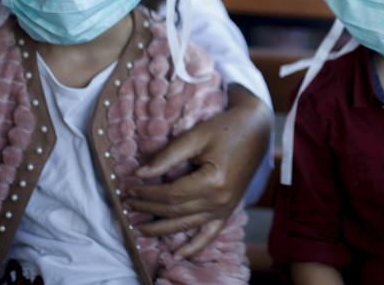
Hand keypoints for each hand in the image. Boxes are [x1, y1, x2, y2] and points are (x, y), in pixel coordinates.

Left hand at [127, 87, 271, 256]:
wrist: (256, 130)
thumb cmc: (226, 128)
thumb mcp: (196, 136)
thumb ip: (168, 156)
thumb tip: (140, 174)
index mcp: (213, 181)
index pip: (171, 195)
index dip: (148, 193)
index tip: (129, 188)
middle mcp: (220, 200)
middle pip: (175, 211)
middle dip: (148, 208)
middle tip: (126, 204)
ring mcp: (225, 208)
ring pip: (186, 225)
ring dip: (160, 227)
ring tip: (137, 224)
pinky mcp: (228, 210)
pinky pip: (209, 234)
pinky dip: (194, 246)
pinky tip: (177, 254)